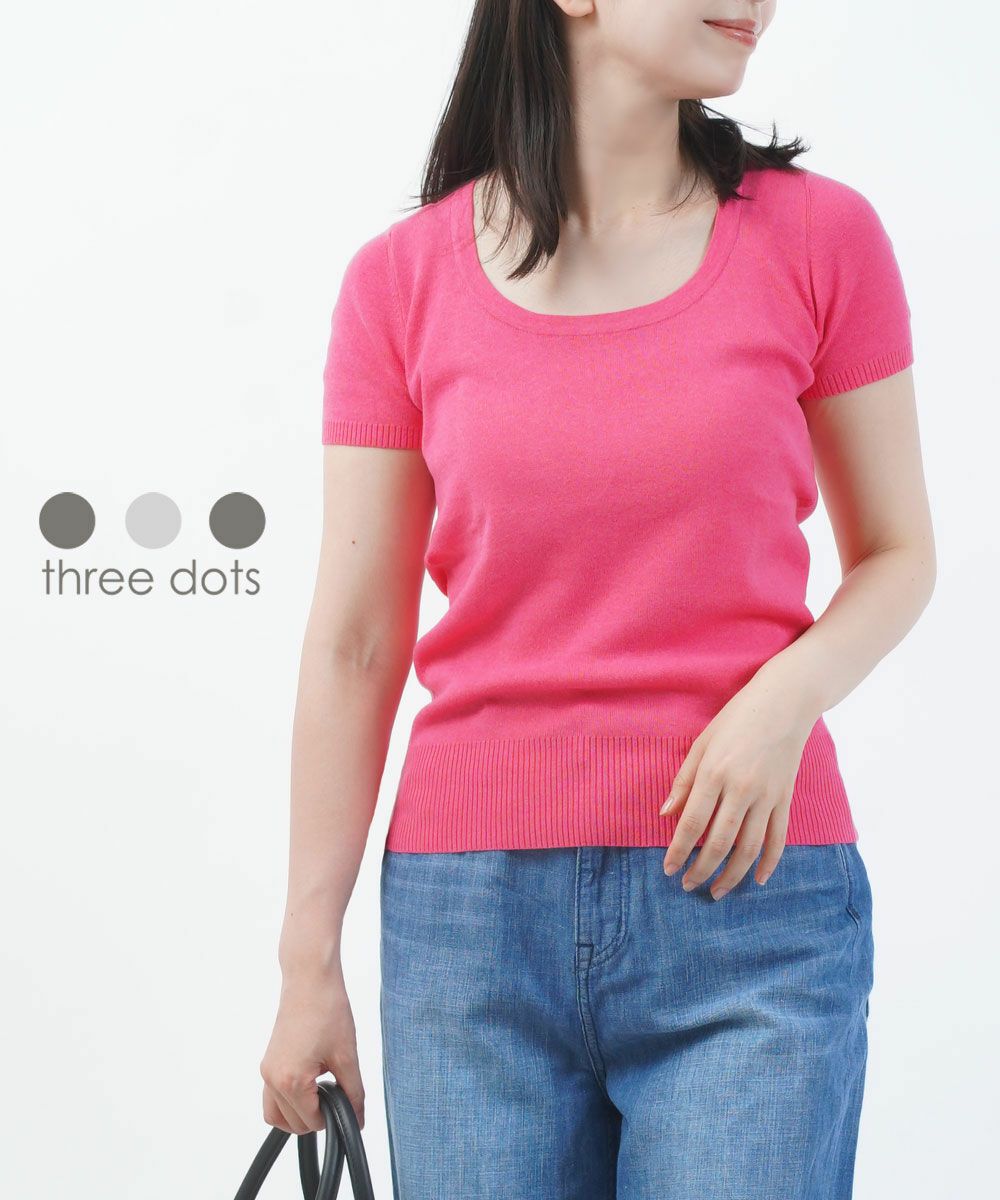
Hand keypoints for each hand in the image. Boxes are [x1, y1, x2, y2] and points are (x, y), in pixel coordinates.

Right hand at [259, 963, 365, 1133]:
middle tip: (335, 1093)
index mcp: (291, 1080)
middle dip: (315, 1115)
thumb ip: (353, 1092)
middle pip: (292, 1124)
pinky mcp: (268, 1062)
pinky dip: (288, 1100)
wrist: (310, 978)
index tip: (344, 1101)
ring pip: (276, 1115)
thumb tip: (358, 1118)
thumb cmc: (327, 1009)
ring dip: (297, 1114)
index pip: (310, 1122)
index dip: (332, 1117)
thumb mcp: (347, 1055)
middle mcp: (272, 1078)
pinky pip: (272, 1096)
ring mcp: (267, 1070)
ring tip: (321, 1092)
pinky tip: (309, 1083)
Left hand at [659, 672, 817, 898]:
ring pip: (749, 848)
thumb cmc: (736, 719)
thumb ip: (683, 782)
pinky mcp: (785, 798)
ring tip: (717, 891)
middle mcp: (741, 788)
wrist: (784, 703)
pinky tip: (758, 879)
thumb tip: (666, 815)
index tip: (668, 870)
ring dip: (732, 875)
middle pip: (719, 842)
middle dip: (701, 870)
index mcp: (714, 773)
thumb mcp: (702, 743)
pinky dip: (769, 862)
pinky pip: (778, 838)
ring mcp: (767, 795)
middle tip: (688, 886)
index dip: (678, 851)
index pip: (692, 823)